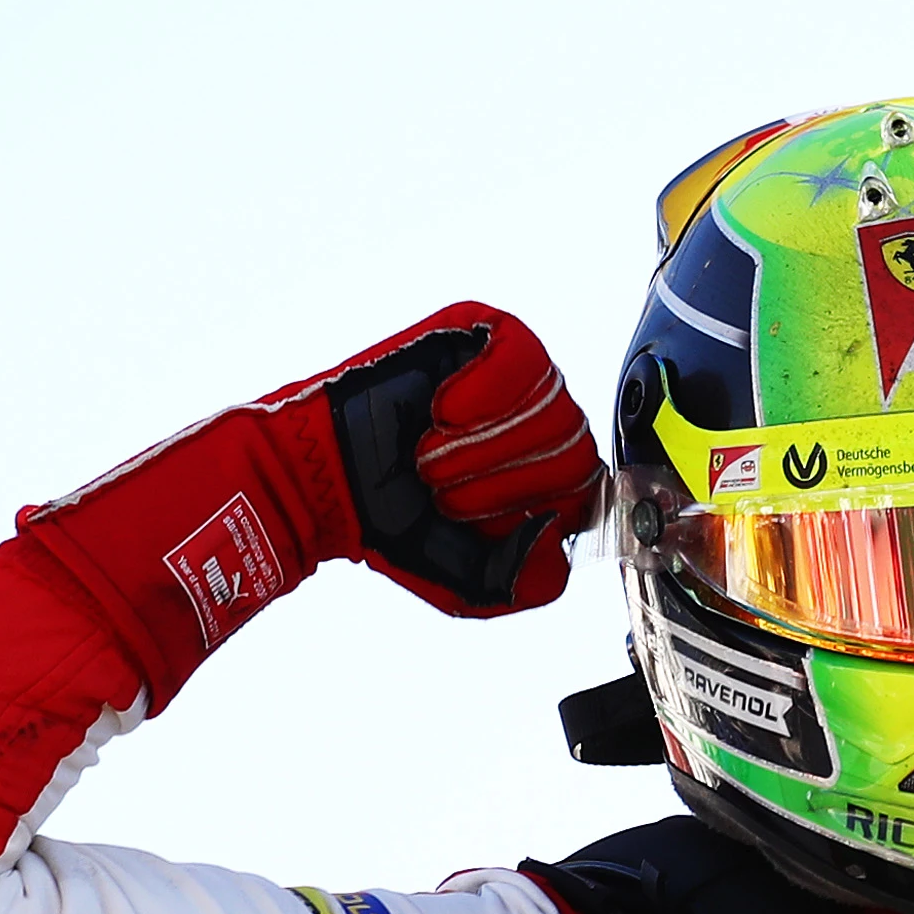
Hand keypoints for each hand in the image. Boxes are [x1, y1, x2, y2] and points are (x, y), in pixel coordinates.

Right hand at [11, 303, 599, 707]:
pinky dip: (486, 393)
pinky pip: (522, 355)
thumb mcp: (475, 582)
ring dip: (484, 447)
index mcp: (548, 478)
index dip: (532, 512)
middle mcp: (540, 424)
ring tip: (428, 455)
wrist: (321, 485)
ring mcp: (516, 375)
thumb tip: (559, 537)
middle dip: (501, 484)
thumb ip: (534, 583)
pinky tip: (443, 412)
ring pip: (551, 408)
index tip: (469, 520)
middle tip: (437, 487)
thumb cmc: (394, 524)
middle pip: (573, 451)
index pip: (591, 493)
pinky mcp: (481, 330)